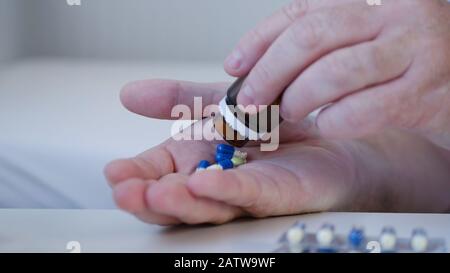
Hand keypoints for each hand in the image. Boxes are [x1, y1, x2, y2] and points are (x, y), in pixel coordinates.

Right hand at [104, 80, 449, 224]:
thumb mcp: (214, 102)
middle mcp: (211, 184)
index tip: (115, 173)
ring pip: (206, 207)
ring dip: (181, 202)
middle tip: (127, 191)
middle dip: (149, 199)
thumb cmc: (266, 124)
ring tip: (159, 193)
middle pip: (174, 202)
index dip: (132, 178)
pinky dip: (225, 189)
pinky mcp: (274, 195)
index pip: (153, 176)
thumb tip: (127, 93)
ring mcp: (241, 195)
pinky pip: (248, 194)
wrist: (323, 131)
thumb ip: (174, 99)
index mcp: (191, 163)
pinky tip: (205, 182)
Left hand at [224, 0, 449, 148]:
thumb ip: (320, 46)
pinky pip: (364, 109)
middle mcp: (396, 15)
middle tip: (249, 100)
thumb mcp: (365, 40)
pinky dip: (334, 121)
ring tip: (288, 112)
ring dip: (299, 97)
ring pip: (336, 71)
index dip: (259, 40)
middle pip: (312, 35)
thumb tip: (254, 67)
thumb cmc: (405, 66)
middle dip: (269, 71)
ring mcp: (416, 50)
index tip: (234, 66)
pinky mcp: (427, 94)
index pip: (301, 12)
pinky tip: (326, 124)